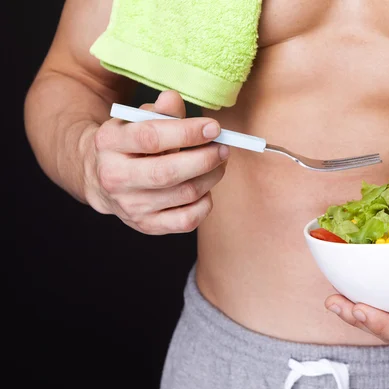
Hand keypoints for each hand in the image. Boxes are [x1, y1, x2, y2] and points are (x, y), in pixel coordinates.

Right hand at [84, 90, 228, 233]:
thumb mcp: (138, 120)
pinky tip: (205, 189)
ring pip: (183, 195)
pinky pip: (186, 220)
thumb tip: (173, 99)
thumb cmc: (130, 143)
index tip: (214, 128)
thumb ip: (160, 110)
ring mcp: (130, 206)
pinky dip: (204, 204)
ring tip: (218, 163)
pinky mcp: (146, 225)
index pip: (151, 138)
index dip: (187, 132)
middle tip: (223, 149)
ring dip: (210, 177)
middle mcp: (114, 178)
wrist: (102, 177)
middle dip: (204, 159)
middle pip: (167, 173)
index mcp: (109, 143)